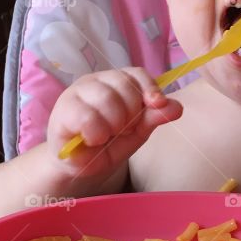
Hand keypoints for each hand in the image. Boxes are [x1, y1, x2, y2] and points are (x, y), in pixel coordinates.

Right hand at [46, 68, 182, 177]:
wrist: (80, 167)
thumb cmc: (108, 145)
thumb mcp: (137, 133)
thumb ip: (154, 118)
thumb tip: (178, 107)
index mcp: (115, 82)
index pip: (136, 74)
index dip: (149, 88)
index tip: (156, 104)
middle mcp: (95, 81)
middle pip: (124, 85)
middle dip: (130, 114)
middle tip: (121, 131)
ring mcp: (76, 92)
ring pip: (107, 98)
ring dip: (113, 125)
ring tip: (106, 137)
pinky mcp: (63, 109)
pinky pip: (88, 117)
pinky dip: (96, 133)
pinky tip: (93, 140)